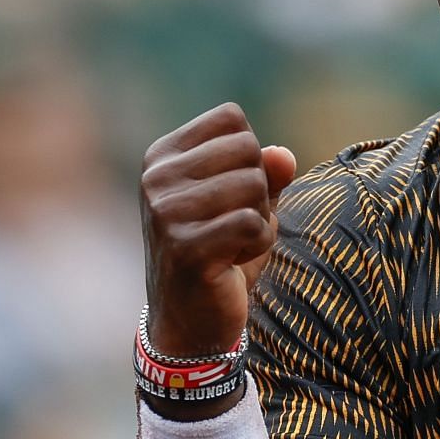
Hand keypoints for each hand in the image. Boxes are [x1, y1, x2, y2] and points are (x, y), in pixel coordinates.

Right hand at [140, 103, 297, 358]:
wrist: (190, 320)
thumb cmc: (221, 251)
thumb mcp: (247, 203)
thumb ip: (267, 172)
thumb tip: (283, 155)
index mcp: (163, 156)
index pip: (231, 119)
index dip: (251, 156)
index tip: (231, 195)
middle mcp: (156, 178)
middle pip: (248, 149)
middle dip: (259, 191)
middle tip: (233, 225)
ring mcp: (165, 212)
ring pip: (254, 185)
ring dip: (260, 220)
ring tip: (231, 244)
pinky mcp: (185, 246)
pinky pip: (254, 222)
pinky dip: (259, 244)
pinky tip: (232, 261)